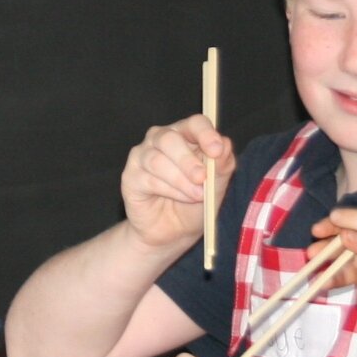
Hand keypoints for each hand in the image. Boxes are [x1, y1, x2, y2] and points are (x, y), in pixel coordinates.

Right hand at [120, 116, 235, 250]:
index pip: (195, 123)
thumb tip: (225, 145)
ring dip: (180, 181)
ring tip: (195, 196)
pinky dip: (168, 190)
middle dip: (188, 161)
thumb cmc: (195, 204)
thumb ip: (222, 166)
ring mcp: (142, 155)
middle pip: (170, 138)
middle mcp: (161, 139)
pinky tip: (176, 199)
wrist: (173, 232)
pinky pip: (148, 178)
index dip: (205, 134)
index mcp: (186, 135)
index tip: (216, 151)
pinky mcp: (130, 175)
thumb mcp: (216, 187)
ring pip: (157, 160)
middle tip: (202, 179)